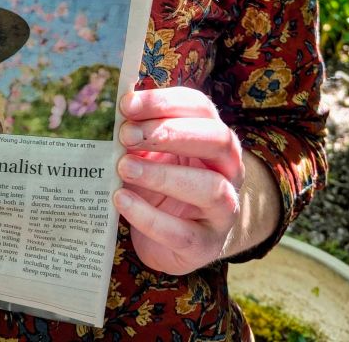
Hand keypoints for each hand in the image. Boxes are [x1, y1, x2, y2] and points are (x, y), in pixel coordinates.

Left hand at [113, 87, 243, 275]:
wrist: (171, 241)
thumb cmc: (160, 183)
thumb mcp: (150, 153)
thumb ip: (139, 133)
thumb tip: (118, 116)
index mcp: (214, 137)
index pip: (200, 108)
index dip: (164, 102)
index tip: (126, 105)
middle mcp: (230, 170)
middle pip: (217, 139)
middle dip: (170, 132)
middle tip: (127, 135)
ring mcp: (225, 210)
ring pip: (211, 188)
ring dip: (163, 175)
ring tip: (124, 168)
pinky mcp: (207, 246)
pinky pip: (184, 233)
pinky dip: (149, 217)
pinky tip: (121, 201)